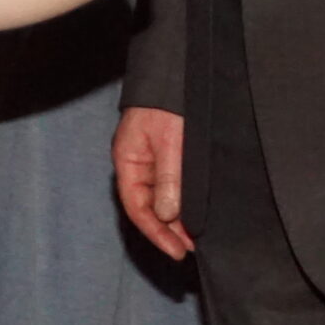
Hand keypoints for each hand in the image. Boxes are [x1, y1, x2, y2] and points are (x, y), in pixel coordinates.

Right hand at [112, 106, 193, 259]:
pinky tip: (194, 212)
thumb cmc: (167, 103)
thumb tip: (168, 215)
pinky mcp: (166, 155)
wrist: (174, 73)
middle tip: (192, 248)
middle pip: (147, 206)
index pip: (136, 207)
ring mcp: (150, 160)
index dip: (156, 232)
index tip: (178, 251)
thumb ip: (169, 177)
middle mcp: (136, 164)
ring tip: (196, 236)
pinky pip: (170, 186)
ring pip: (160, 198)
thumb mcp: (171, 141)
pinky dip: (181, 202)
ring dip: (177, 218)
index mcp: (128, 160)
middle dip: (168, 230)